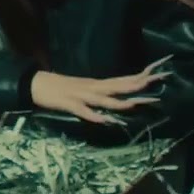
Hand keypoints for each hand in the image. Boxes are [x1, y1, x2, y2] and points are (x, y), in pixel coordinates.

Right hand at [30, 56, 171, 124]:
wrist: (36, 84)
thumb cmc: (61, 88)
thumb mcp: (84, 90)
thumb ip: (100, 95)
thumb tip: (117, 99)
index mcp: (97, 84)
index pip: (122, 80)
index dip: (139, 77)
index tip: (157, 73)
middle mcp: (93, 87)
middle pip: (118, 86)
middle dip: (137, 85)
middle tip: (156, 81)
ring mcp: (81, 95)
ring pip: (103, 99)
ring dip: (119, 102)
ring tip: (134, 104)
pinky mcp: (69, 104)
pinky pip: (83, 112)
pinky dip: (94, 115)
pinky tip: (103, 120)